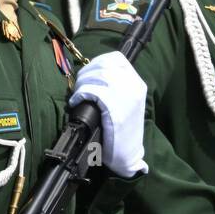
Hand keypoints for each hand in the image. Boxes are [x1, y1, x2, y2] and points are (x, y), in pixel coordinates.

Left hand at [68, 51, 147, 177]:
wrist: (127, 155)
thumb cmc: (119, 129)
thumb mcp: (123, 101)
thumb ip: (113, 85)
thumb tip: (90, 72)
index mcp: (137, 83)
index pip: (116, 58)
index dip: (96, 62)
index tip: (87, 73)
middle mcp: (135, 87)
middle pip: (104, 66)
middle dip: (85, 74)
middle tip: (79, 87)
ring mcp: (128, 99)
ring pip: (98, 77)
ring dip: (82, 84)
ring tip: (78, 96)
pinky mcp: (118, 111)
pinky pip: (95, 93)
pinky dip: (81, 95)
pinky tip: (77, 102)